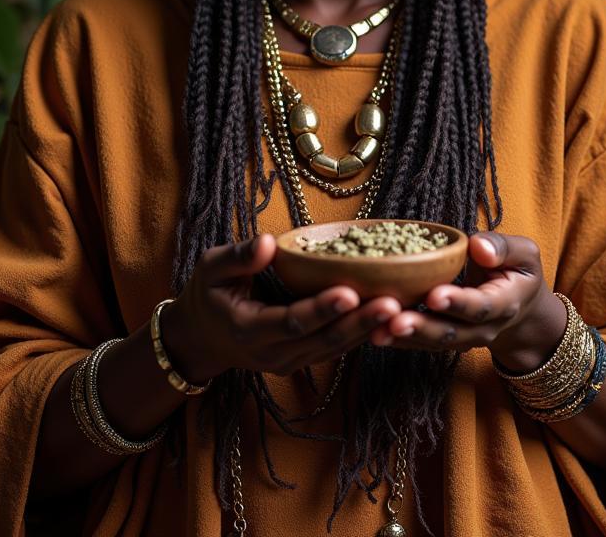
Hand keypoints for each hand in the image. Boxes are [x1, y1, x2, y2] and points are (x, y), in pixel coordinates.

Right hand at [164, 234, 400, 381]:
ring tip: (404, 309)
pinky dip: (365, 333)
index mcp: (249, 330)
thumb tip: (268, 242)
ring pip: (337, 348)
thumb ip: (238, 257)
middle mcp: (274, 354)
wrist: (201, 338)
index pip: (292, 321)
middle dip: (361, 322)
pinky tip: (393, 317)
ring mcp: (291, 361)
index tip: (350, 291)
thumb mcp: (210, 269)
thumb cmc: (208, 294)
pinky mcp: (304, 358)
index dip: (322, 308)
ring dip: (370, 330)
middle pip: (324, 340)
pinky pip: (338, 347)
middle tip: (394, 303)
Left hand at [369, 232, 565, 371]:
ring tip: (376, 331)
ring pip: (432, 343)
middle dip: (423, 327)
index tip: (435, 295)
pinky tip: (372, 333)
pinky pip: (419, 344)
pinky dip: (396, 340)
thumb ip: (504, 248)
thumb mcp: (524, 255)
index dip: (459, 302)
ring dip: (404, 338)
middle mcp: (483, 329)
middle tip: (395, 321)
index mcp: (505, 304)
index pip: (481, 306)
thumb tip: (478, 246)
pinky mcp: (443, 341)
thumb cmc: (517, 272)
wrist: (519, 309)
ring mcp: (462, 339)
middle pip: (451, 332)